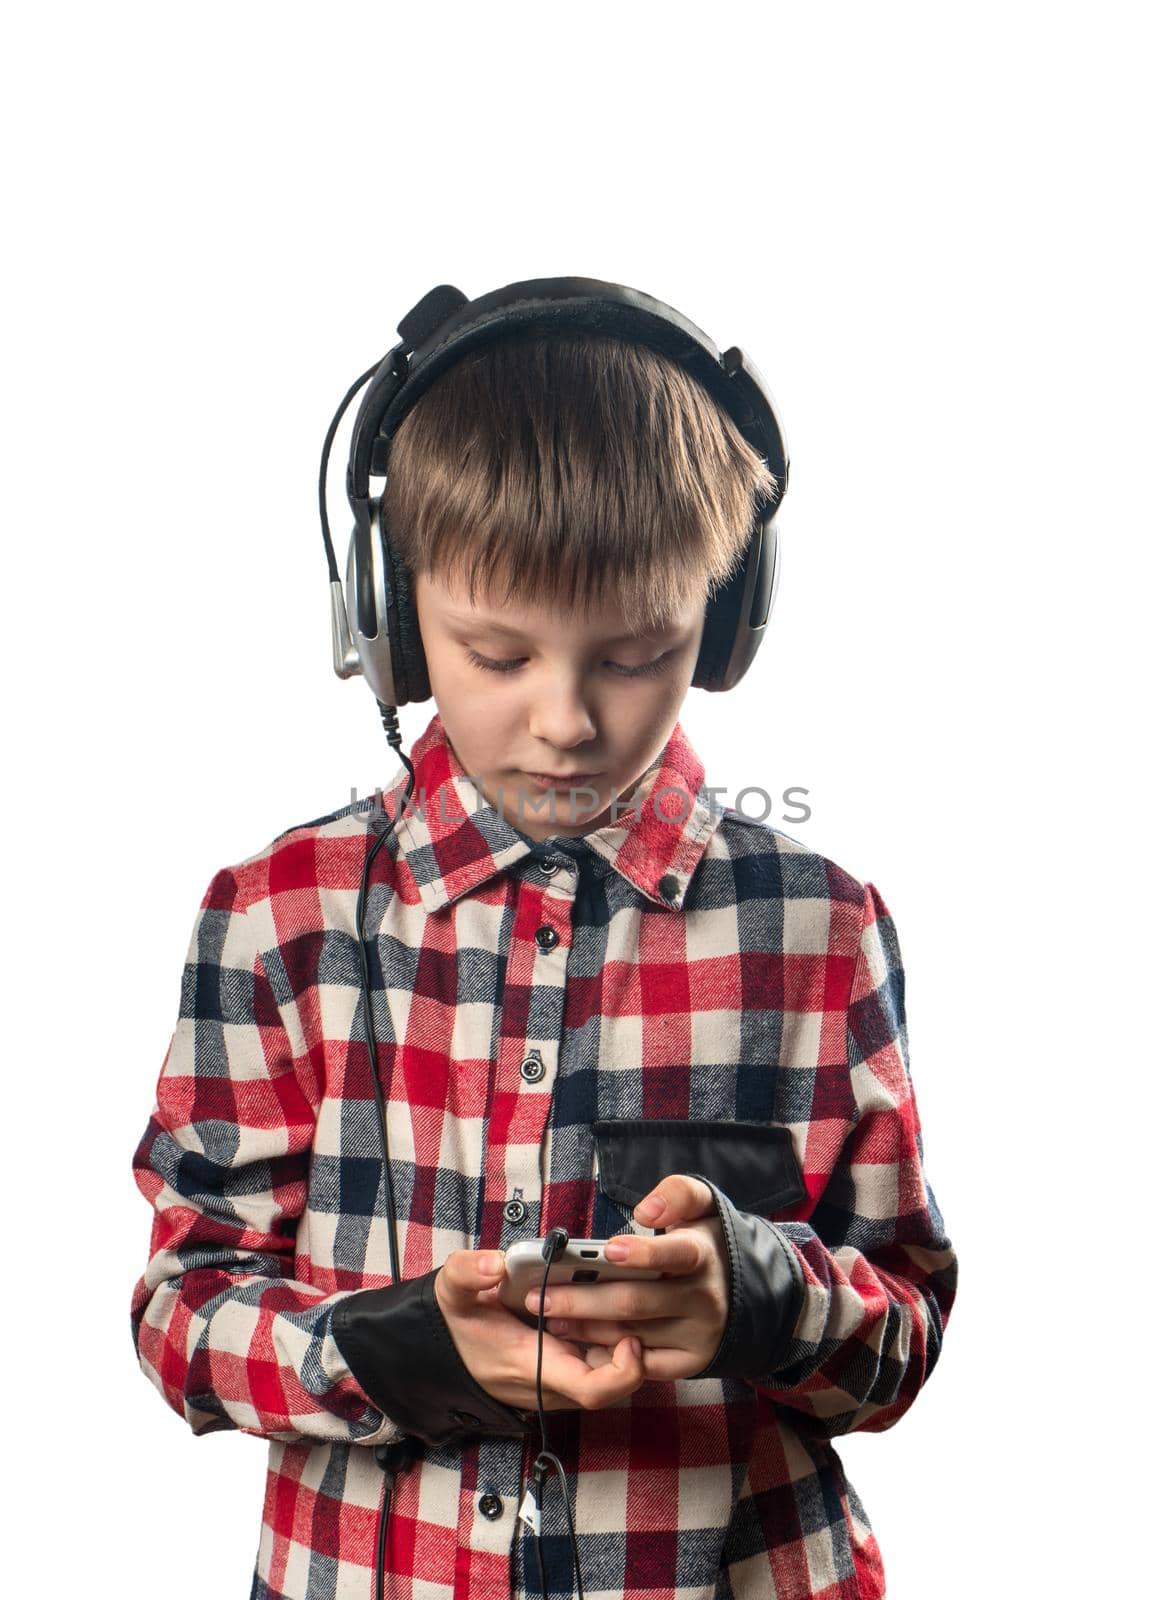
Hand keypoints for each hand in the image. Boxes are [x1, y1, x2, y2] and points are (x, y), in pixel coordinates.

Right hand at [433, 1246, 644, 1413]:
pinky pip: (599, 1361)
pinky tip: (602, 1302)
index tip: (631, 1335)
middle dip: (632, 1341)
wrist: (441, 1355)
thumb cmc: (455, 1326)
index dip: (626, 1369)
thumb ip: (468, 1273)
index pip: (595, 1390)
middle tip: (630, 1299)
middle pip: (616, 1379)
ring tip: (618, 1295)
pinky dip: (608, 1335)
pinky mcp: (563, 1372)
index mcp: (535, 1367)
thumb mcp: (452, 1292)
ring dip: (621, 1336)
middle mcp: (555, 1382)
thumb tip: (495, 1264)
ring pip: (611, 1368)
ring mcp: (561, 1379)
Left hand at [526, 1175, 729, 1382]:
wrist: (741, 1290)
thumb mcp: (702, 1205)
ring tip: (549, 1317)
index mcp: (702, 1257)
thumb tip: (647, 1211)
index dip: (644, 1253)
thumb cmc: (703, 1241)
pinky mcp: (689, 1362)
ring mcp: (697, 1336)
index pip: (676, 1254)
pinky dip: (606, 1355)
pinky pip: (641, 1367)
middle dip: (583, 1300)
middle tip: (541, 1296)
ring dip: (585, 1328)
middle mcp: (703, 1300)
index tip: (609, 1250)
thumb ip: (678, 1195)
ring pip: (631, 1334)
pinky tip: (577, 1343)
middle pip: (635, 1302)